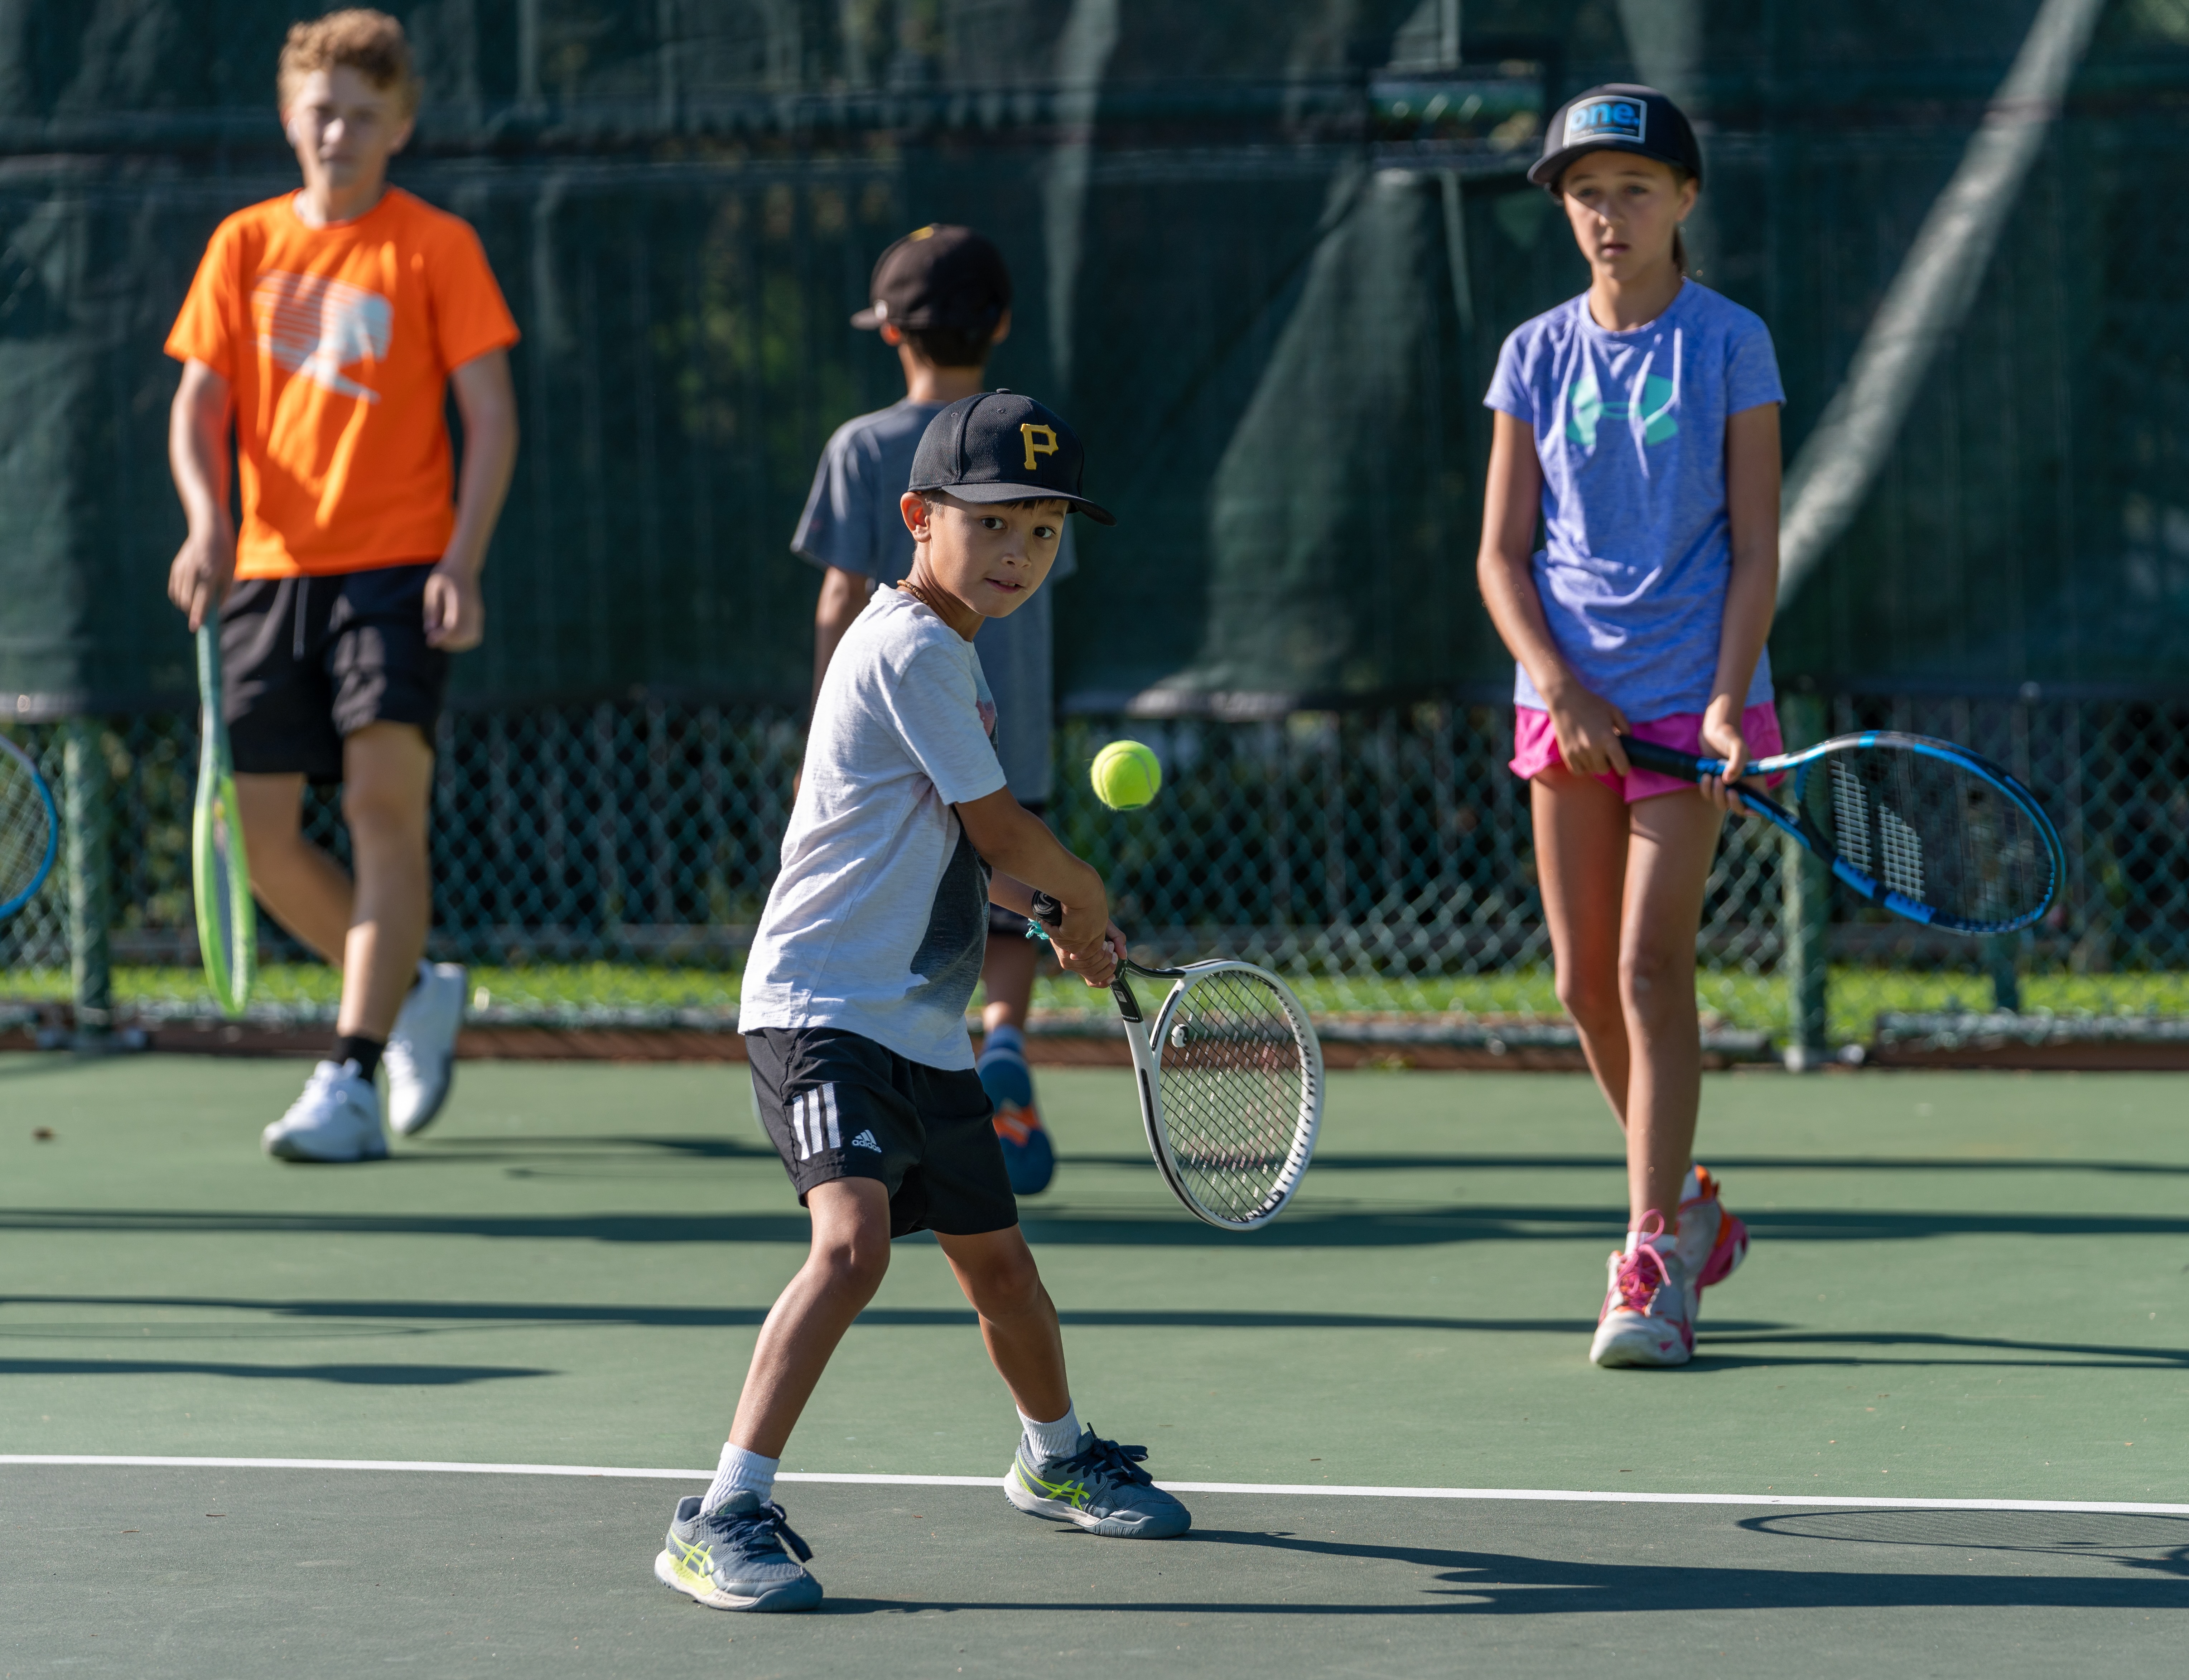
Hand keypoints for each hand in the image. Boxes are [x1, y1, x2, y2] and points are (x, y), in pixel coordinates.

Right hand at [167, 524, 235, 631]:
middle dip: (192, 613)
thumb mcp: (230, 573)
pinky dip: (179, 597)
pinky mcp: (176, 567)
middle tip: (200, 620)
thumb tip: (217, 611)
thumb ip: (223, 593)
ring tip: (195, 608)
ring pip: (179, 597)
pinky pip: (174, 589)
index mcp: (210, 573)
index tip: (195, 628)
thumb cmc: (224, 554)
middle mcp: (194, 571)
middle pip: (187, 601)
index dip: (198, 615)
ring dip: (186, 606)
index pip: (202, 599)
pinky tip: (187, 598)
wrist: (208, 531)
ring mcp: (182, 569)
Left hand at [424, 563, 484, 651]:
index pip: (454, 626)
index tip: (429, 640)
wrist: (463, 567)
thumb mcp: (433, 589)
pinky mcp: (478, 616)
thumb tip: (429, 630)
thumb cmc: (444, 577)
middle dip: (448, 643)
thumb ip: (431, 609)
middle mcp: (472, 609)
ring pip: (472, 639)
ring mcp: (478, 614)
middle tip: (434, 638)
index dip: (442, 637)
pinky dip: (463, 640)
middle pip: (465, 636)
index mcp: (460, 601)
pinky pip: (474, 635)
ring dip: (457, 644)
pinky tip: (450, 634)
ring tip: (442, 637)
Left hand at [1055, 918, 1125, 987]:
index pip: (1093, 981)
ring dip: (1103, 957)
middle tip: (1112, 947)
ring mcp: (1070, 963)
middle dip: (1107, 962)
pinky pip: (1084, 962)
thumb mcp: (1107, 929)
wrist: (1074, 909)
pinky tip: (1100, 943)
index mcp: (1086, 963)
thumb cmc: (1091, 919)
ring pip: (1090, 969)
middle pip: (1094, 975)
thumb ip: (1117, 940)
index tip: (1113, 975)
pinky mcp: (1064, 957)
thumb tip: (1124, 956)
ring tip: (1107, 943)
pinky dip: (1096, 954)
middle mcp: (1077, 966)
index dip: (1104, 982)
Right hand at [1544, 682, 1630, 776]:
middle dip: (1607, 763)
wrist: (1565, 699)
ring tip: (1593, 751)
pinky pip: (1578, 771)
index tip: (1622, 763)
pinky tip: (1583, 756)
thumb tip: (1629, 743)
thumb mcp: (1614, 711)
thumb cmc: (1592, 704)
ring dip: (1594, 763)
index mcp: (1608, 739)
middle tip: (1605, 752)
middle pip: (1604, 769)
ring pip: (1591, 770)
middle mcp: (1593, 748)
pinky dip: (1582, 767)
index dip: (1624, 767)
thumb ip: (1626, 728)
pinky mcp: (1567, 754)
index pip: (1622, 766)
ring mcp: (1578, 752)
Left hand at [1697, 697, 1751, 814]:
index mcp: (1754, 779)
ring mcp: (1728, 785)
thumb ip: (1737, 762)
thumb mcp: (1737, 746)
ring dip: (1716, 795)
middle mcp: (1742, 785)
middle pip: (1739, 808)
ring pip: (1722, 804)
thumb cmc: (1730, 735)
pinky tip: (1704, 776)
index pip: (1760, 803)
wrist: (1714, 729)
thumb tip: (1729, 781)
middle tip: (1728, 790)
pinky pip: (1709, 795)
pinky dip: (1706, 790)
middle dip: (1731, 803)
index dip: (1755, 811)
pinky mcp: (1714, 782)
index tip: (1746, 808)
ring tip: (1712, 778)